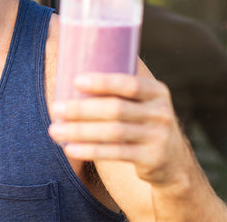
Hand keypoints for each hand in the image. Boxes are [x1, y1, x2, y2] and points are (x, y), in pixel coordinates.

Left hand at [48, 73, 191, 186]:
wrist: (171, 161)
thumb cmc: (139, 121)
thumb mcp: (140, 102)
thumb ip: (116, 89)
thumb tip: (71, 65)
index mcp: (156, 91)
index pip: (129, 84)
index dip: (103, 82)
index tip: (75, 81)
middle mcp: (161, 112)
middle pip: (116, 109)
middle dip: (82, 109)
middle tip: (55, 109)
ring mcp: (159, 137)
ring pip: (113, 132)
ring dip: (80, 131)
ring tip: (54, 130)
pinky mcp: (152, 159)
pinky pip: (116, 153)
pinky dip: (90, 150)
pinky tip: (70, 148)